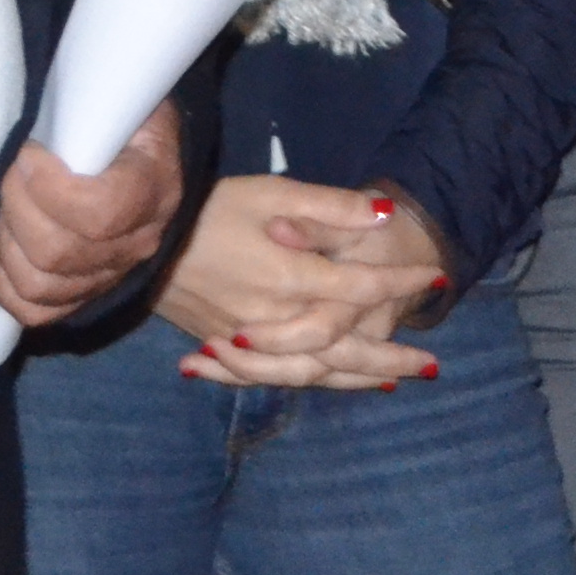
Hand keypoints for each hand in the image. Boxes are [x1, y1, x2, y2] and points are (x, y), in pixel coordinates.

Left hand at [0, 103, 183, 327]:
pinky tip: (9, 248)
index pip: (100, 214)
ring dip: (7, 243)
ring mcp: (112, 274)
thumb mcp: (125, 103)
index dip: (50, 189)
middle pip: (58, 252)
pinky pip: (37, 310)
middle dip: (18, 208)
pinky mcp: (84, 293)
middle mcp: (139, 242)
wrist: (146, 154)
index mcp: (156, 191)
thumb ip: (100, 108)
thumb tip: (58, 114)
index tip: (31, 154)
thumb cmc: (125, 123)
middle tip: (14, 173)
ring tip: (10, 207)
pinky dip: (8, 284)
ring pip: (39, 284)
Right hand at [153, 174, 442, 391]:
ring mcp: (242, 338)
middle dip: (389, 358)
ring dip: (350, 379)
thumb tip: (383, 215)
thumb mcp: (274, 192)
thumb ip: (331, 207)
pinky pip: (265, 376)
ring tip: (388, 382)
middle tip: (431, 365)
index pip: (361, 288)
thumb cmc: (210, 206)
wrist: (138, 236)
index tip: (437, 279)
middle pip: (341, 350)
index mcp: (291, 278)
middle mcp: (271, 318)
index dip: (401, 284)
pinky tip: (320, 380)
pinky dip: (297, 381)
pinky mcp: (217, 343)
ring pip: (306, 371)